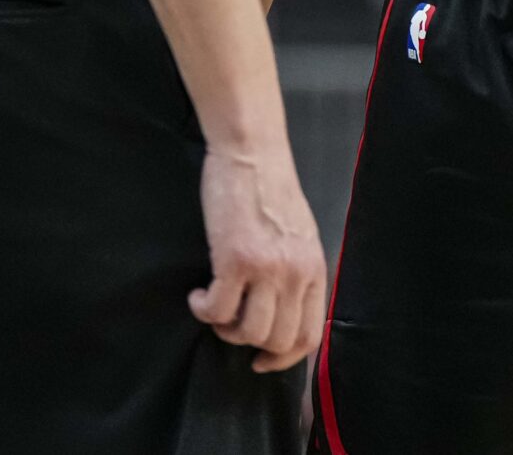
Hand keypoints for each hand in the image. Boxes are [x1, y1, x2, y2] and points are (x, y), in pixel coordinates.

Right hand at [188, 137, 326, 372]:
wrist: (252, 152)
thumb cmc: (270, 189)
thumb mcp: (298, 235)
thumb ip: (296, 271)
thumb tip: (281, 310)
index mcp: (314, 269)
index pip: (309, 334)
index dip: (284, 358)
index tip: (262, 360)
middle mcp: (296, 273)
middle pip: (278, 339)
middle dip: (249, 344)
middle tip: (230, 326)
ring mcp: (267, 268)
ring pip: (248, 331)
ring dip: (225, 328)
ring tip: (214, 306)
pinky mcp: (235, 259)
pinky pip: (217, 309)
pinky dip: (203, 309)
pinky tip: (198, 294)